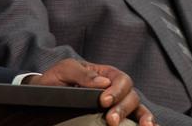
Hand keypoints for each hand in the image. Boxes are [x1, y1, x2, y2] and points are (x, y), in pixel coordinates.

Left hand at [26, 59, 153, 125]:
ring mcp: (117, 103)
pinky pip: (135, 119)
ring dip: (141, 117)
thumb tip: (104, 83)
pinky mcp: (116, 116)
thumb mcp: (65, 69)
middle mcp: (115, 88)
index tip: (104, 101)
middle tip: (111, 120)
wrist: (46, 93)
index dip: (116, 90)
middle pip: (131, 95)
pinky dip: (144, 122)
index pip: (121, 79)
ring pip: (137, 108)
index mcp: (105, 74)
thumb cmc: (57, 79)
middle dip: (123, 108)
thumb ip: (82, 73)